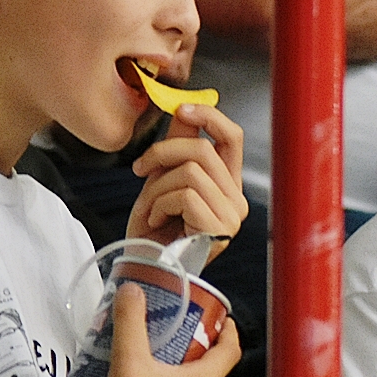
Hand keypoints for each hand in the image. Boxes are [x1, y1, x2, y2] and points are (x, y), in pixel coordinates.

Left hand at [127, 104, 246, 259]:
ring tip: (149, 207)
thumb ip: (177, 148)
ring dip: (157, 187)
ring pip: (191, 172)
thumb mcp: (162, 179)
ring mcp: (231, 216)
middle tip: (139, 169)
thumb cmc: (152, 230)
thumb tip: (182, 110)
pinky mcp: (218, 228)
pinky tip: (156, 220)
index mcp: (228, 185)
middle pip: (203, 149)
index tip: (182, 109)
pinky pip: (185, 195)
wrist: (142, 266)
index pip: (233, 137)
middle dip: (162, 153)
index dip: (209, 116)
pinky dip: (160, 204)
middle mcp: (237, 200)